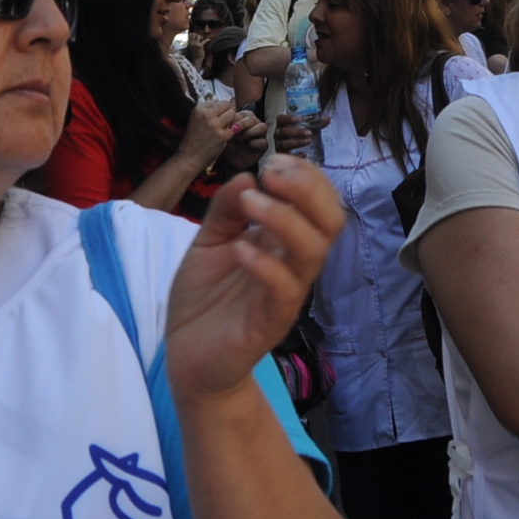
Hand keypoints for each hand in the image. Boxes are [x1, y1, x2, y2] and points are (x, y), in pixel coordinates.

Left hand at [163, 154, 344, 403]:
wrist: (187, 357)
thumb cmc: (203, 299)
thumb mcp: (207, 242)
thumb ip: (226, 209)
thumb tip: (247, 175)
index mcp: (283, 242)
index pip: (319, 202)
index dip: (305, 175)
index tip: (273, 160)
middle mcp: (292, 265)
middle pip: (331, 222)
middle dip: (309, 189)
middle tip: (273, 172)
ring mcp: (285, 294)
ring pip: (313, 252)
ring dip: (285, 218)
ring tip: (251, 202)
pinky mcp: (270, 323)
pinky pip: (284, 291)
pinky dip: (266, 263)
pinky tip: (239, 248)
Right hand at [178, 93, 248, 173]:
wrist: (189, 158)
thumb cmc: (194, 139)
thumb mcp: (196, 119)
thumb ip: (209, 110)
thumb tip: (228, 102)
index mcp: (199, 109)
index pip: (218, 101)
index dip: (219, 110)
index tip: (214, 119)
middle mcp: (206, 114)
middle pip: (227, 105)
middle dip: (226, 113)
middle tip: (221, 124)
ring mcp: (215, 125)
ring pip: (232, 114)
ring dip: (230, 122)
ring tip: (222, 130)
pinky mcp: (222, 135)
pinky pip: (233, 129)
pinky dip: (230, 134)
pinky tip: (222, 139)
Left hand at [213, 111, 269, 174]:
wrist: (230, 160)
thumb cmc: (227, 143)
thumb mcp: (224, 133)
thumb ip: (227, 123)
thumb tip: (228, 113)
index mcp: (245, 118)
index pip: (244, 114)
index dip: (236, 118)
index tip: (228, 124)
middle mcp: (255, 124)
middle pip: (253, 119)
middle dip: (243, 124)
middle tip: (233, 130)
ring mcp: (261, 134)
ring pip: (262, 127)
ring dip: (250, 132)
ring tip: (239, 138)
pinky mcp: (263, 146)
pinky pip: (263, 141)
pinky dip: (255, 142)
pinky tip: (247, 145)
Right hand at [273, 115, 315, 154]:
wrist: (296, 150)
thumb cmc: (300, 134)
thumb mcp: (308, 127)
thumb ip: (316, 123)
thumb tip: (327, 119)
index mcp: (282, 125)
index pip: (280, 119)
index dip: (287, 118)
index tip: (298, 119)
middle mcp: (278, 135)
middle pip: (283, 132)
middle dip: (296, 132)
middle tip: (309, 133)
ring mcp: (279, 146)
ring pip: (284, 144)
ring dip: (297, 143)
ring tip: (309, 141)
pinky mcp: (283, 156)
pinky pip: (287, 156)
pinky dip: (295, 155)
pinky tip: (304, 154)